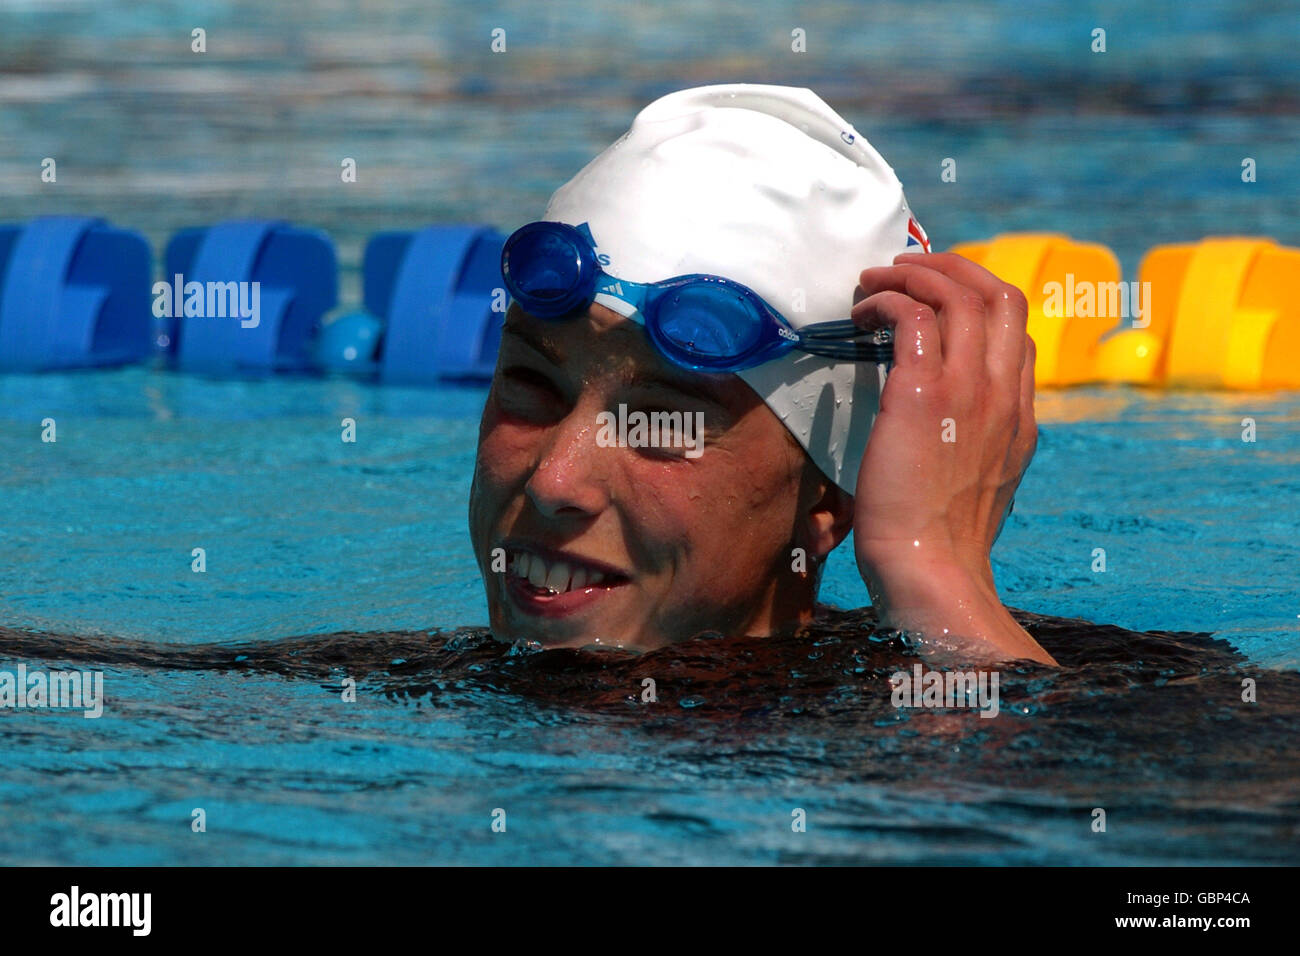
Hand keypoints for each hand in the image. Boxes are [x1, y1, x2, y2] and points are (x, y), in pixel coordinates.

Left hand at [850, 251, 1055, 664]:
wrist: (930, 571)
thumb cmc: (939, 542)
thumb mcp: (979, 486)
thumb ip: (976, 442)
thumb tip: (945, 419)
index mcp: (1019, 415)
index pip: (1016, 329)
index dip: (976, 299)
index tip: (936, 299)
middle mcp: (1003, 394)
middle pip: (999, 293)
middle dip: (952, 267)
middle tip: (906, 268)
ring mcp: (968, 391)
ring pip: (956, 293)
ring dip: (911, 274)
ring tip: (874, 281)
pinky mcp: (922, 395)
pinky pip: (913, 316)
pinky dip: (886, 301)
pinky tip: (861, 314)